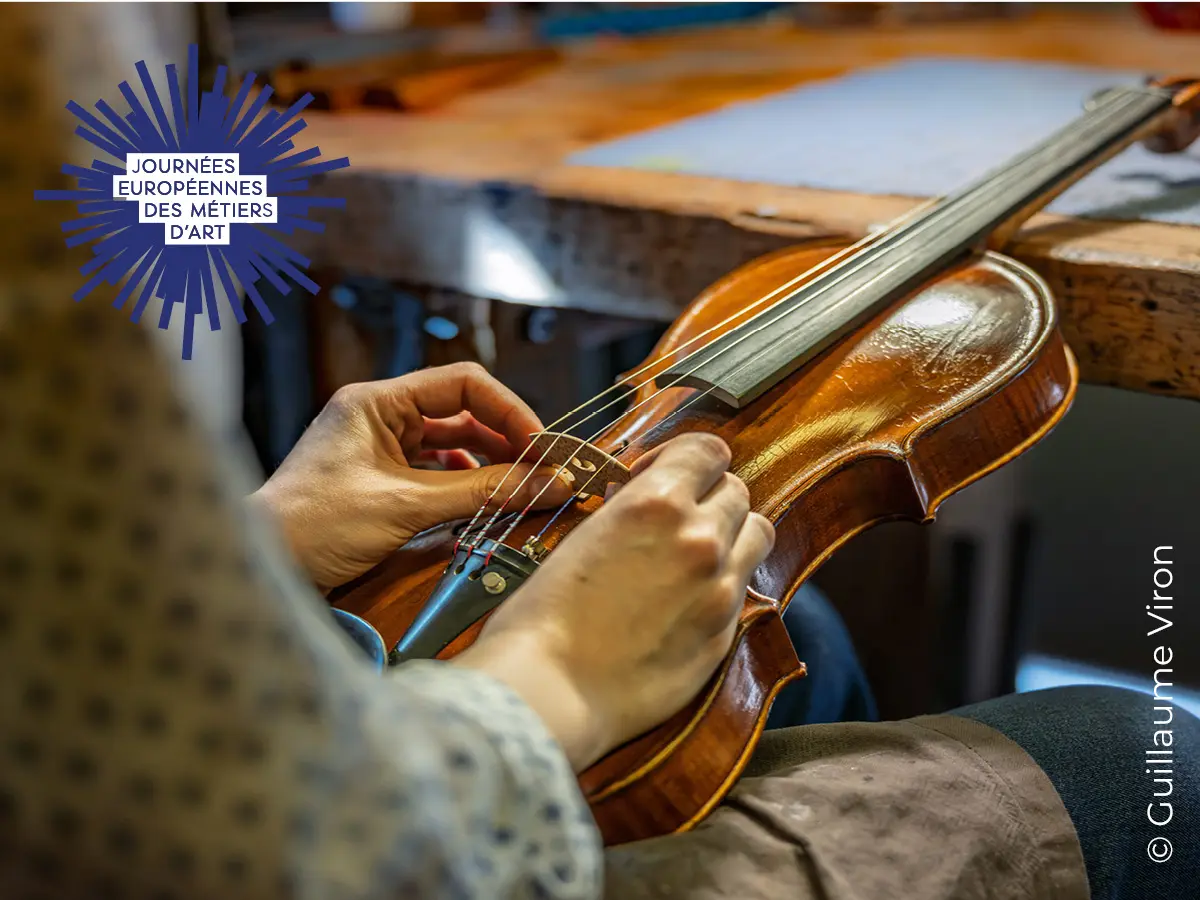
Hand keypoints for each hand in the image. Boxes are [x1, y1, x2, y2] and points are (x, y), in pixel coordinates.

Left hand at [250, 363, 573, 592]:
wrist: (261, 570)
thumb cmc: (316, 526)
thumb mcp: (408, 506)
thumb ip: (483, 492)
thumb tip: (550, 484)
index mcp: (376, 402)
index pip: (462, 383)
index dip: (508, 411)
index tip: (541, 447)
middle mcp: (378, 416)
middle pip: (461, 414)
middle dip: (504, 443)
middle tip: (542, 474)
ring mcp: (376, 449)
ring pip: (451, 446)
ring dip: (486, 467)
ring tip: (518, 493)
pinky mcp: (378, 481)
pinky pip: (434, 473)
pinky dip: (462, 488)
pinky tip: (480, 508)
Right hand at [454, 433, 774, 770]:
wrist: (549, 691)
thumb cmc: (543, 614)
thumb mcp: (583, 535)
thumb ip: (630, 509)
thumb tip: (645, 498)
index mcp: (658, 503)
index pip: (708, 451)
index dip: (689, 459)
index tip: (665, 475)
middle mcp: (700, 538)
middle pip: (737, 492)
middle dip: (708, 497)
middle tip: (674, 520)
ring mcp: (720, 589)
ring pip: (757, 536)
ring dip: (732, 535)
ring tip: (693, 556)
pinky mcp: (724, 636)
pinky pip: (743, 590)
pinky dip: (723, 585)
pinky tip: (686, 602)